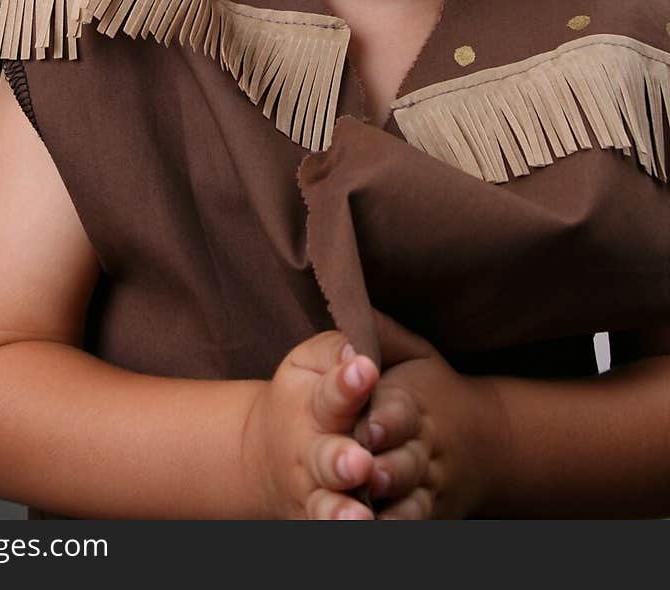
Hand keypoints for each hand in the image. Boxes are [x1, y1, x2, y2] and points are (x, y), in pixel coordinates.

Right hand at [241, 329, 380, 518]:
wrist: (267, 457)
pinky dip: (348, 541)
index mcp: (314, 407)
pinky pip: (335, 535)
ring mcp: (317, 495)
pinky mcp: (321, 524)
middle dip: (340, 461)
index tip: (364, 370)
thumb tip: (359, 350)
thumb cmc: (303, 398)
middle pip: (326, 459)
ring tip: (361, 520)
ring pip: (327, 509)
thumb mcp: (309, 364)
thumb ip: (336, 350)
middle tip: (359, 461)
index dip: (347, 384)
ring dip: (341, 515)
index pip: (332, 394)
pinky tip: (373, 537)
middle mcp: (313, 454)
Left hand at [363, 312, 507, 519]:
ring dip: (384, 508)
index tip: (366, 424)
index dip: (383, 417)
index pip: (396, 409)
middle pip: (402, 461)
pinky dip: (393, 534)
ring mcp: (423, 486)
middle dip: (383, 467)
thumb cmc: (429, 390)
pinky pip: (410, 528)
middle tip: (359, 470)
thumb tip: (350, 300)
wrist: (485, 444)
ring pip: (407, 501)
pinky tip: (370, 535)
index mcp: (410, 403)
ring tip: (359, 513)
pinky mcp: (424, 516)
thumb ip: (381, 332)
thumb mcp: (413, 353)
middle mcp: (419, 448)